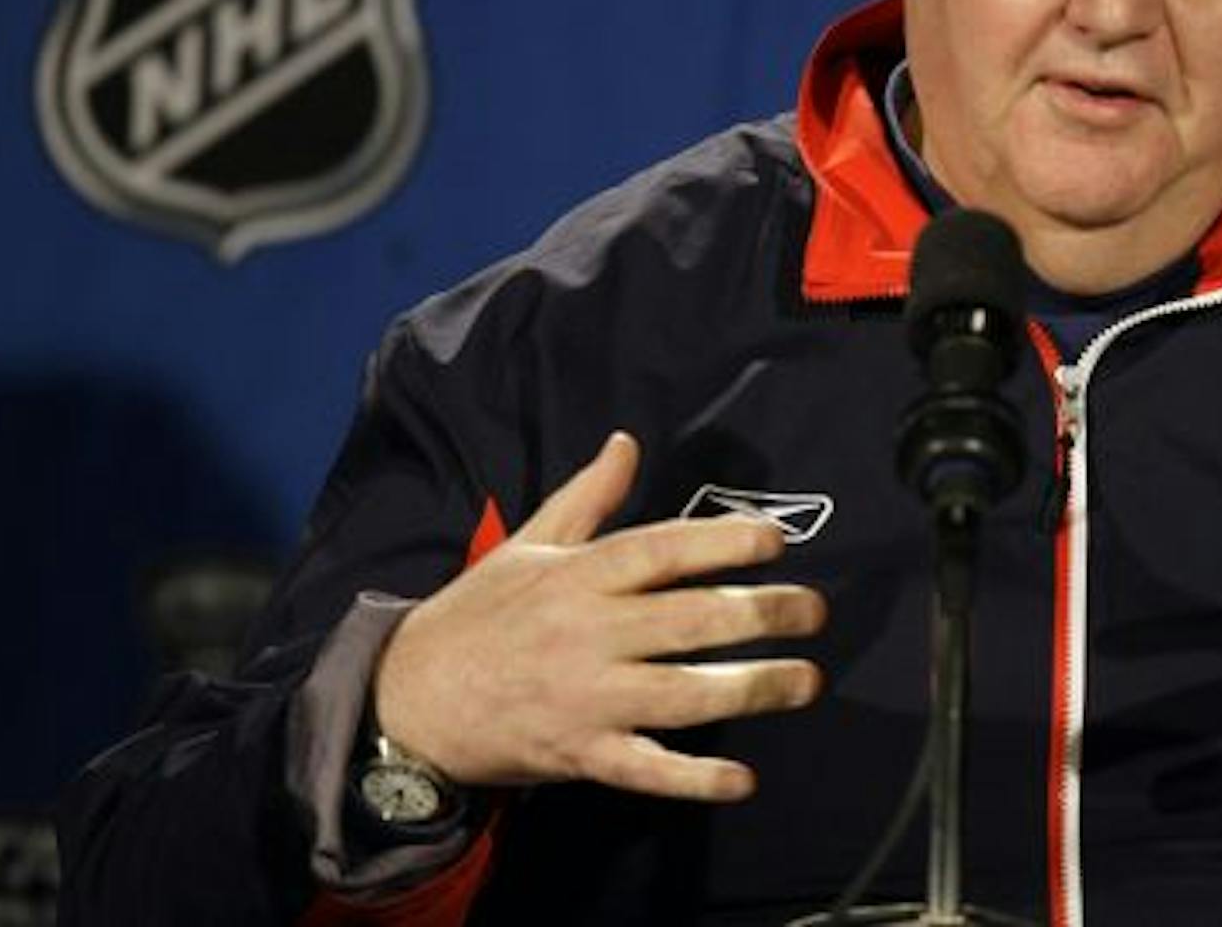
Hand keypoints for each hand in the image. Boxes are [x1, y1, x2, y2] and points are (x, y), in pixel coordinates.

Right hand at [373, 431, 825, 801]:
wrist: (405, 701)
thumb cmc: (475, 616)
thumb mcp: (525, 546)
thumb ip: (587, 498)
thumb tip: (626, 442)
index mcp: (578, 577)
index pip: (661, 551)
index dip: (722, 544)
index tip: (775, 542)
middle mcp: (587, 634)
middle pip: (689, 620)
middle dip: (762, 614)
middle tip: (815, 611)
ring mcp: (584, 699)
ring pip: (681, 694)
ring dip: (752, 689)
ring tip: (806, 681)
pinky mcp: (578, 754)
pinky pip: (646, 769)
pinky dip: (694, 778)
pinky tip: (742, 778)